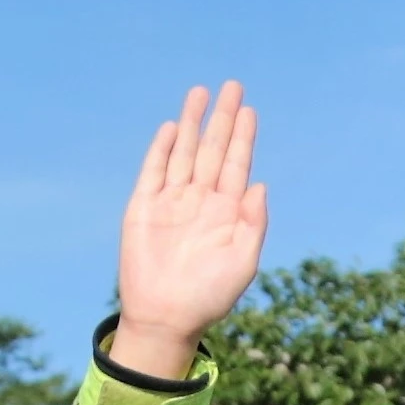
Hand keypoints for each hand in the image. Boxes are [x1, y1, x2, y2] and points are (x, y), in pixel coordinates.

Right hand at [106, 82, 264, 364]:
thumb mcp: (243, 262)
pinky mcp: (143, 208)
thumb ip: (254, 224)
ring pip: (184, 153)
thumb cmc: (209, 297)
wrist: (166, 318)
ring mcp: (172, 202)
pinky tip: (174, 127)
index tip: (249, 109)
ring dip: (193, 123)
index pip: (236, 164)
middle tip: (232, 86)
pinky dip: (163, 149)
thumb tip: (260, 184)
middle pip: (212, 149)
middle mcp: (200, 200)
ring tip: (200, 93)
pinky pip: (154, 171)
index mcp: (227, 212)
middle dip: (222, 119)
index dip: (243, 137)